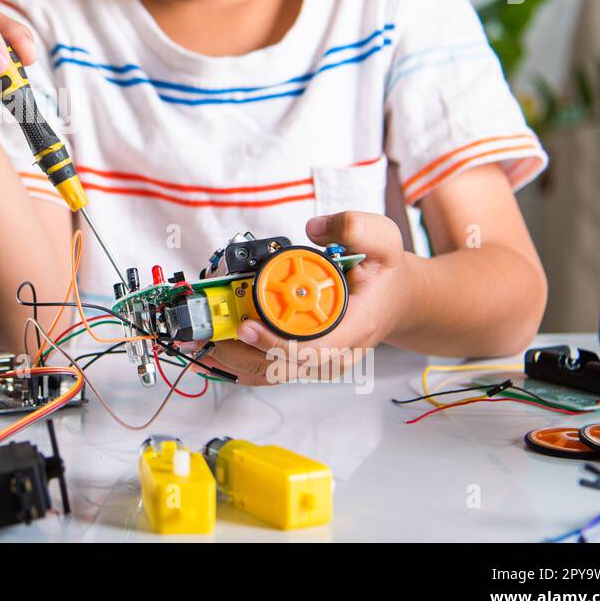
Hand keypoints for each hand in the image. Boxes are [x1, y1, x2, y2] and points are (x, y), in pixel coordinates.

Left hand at [195, 212, 410, 385]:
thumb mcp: (383, 240)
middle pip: (283, 367)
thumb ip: (353, 227)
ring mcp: (319, 361)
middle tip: (210, 332)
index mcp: (355, 328)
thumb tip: (314, 228)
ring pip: (272, 373)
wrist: (397, 298)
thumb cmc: (385, 273)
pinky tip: (213, 352)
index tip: (246, 326)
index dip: (275, 343)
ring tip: (202, 342)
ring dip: (234, 361)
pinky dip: (240, 363)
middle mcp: (335, 353)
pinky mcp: (305, 361)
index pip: (312, 349)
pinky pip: (269, 370)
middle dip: (242, 352)